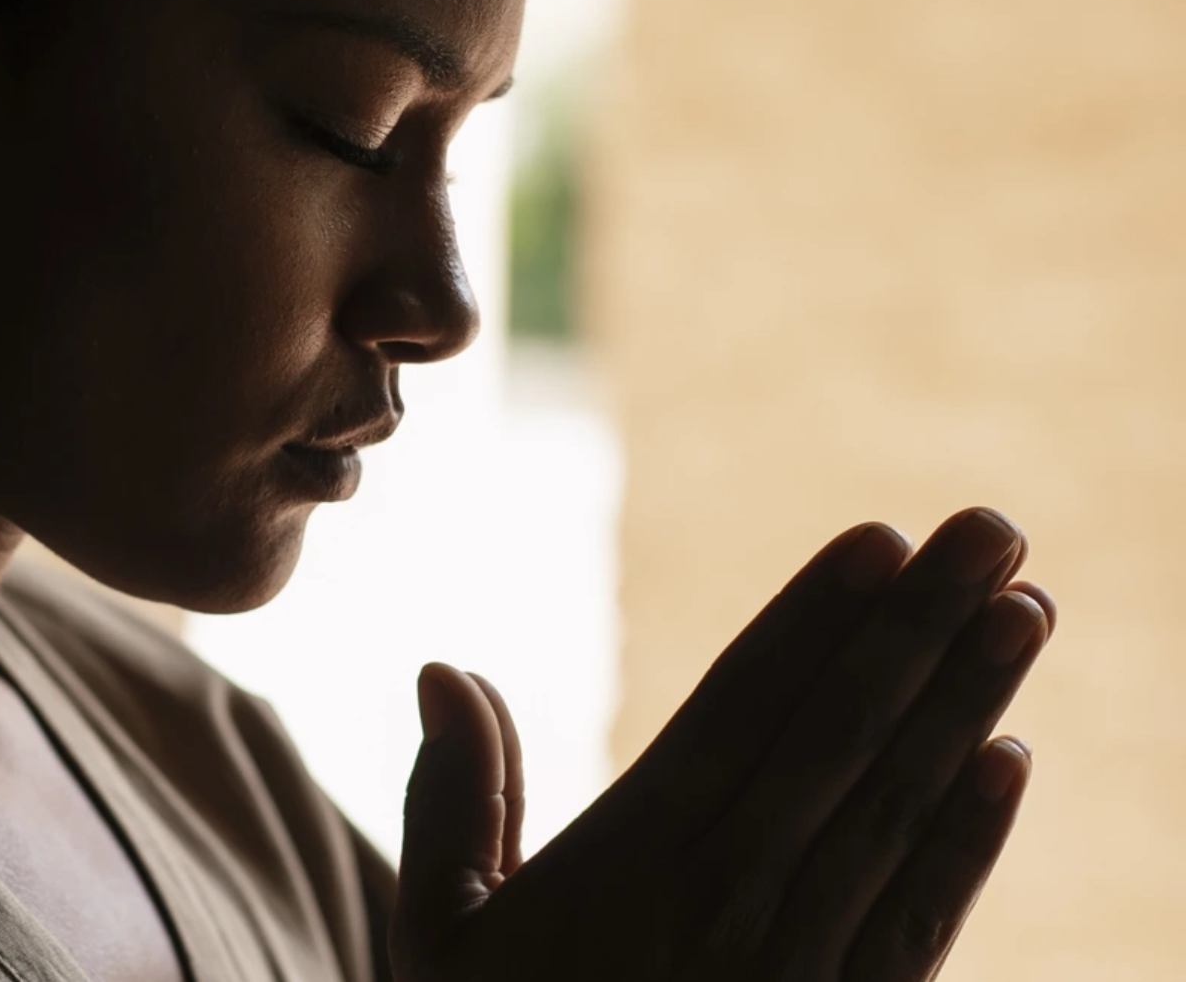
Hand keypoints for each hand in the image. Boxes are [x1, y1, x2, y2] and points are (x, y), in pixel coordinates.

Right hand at [393, 507, 1053, 981]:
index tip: (879, 540)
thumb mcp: (439, 940)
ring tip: (1028, 608)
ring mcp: (795, 974)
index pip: (736, 713)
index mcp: (626, 867)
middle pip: (835, 741)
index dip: (813, 622)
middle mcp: (723, 907)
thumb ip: (454, 801)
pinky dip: (968, 844)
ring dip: (965, 705)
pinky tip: (1008, 763)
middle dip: (917, 628)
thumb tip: (445, 668)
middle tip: (990, 530)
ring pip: (892, 814)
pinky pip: (918, 927)